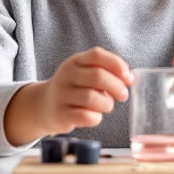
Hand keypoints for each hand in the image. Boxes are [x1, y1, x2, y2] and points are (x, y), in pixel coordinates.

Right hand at [5, 47, 132, 144]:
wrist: (44, 105)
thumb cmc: (74, 89)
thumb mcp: (85, 73)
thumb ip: (106, 71)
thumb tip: (129, 78)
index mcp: (75, 61)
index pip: (97, 55)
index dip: (117, 65)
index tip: (128, 77)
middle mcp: (66, 75)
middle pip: (98, 76)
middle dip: (117, 87)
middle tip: (123, 95)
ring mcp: (61, 95)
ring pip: (93, 98)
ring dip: (107, 104)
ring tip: (105, 105)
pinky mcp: (61, 114)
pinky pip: (87, 116)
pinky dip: (96, 118)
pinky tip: (93, 115)